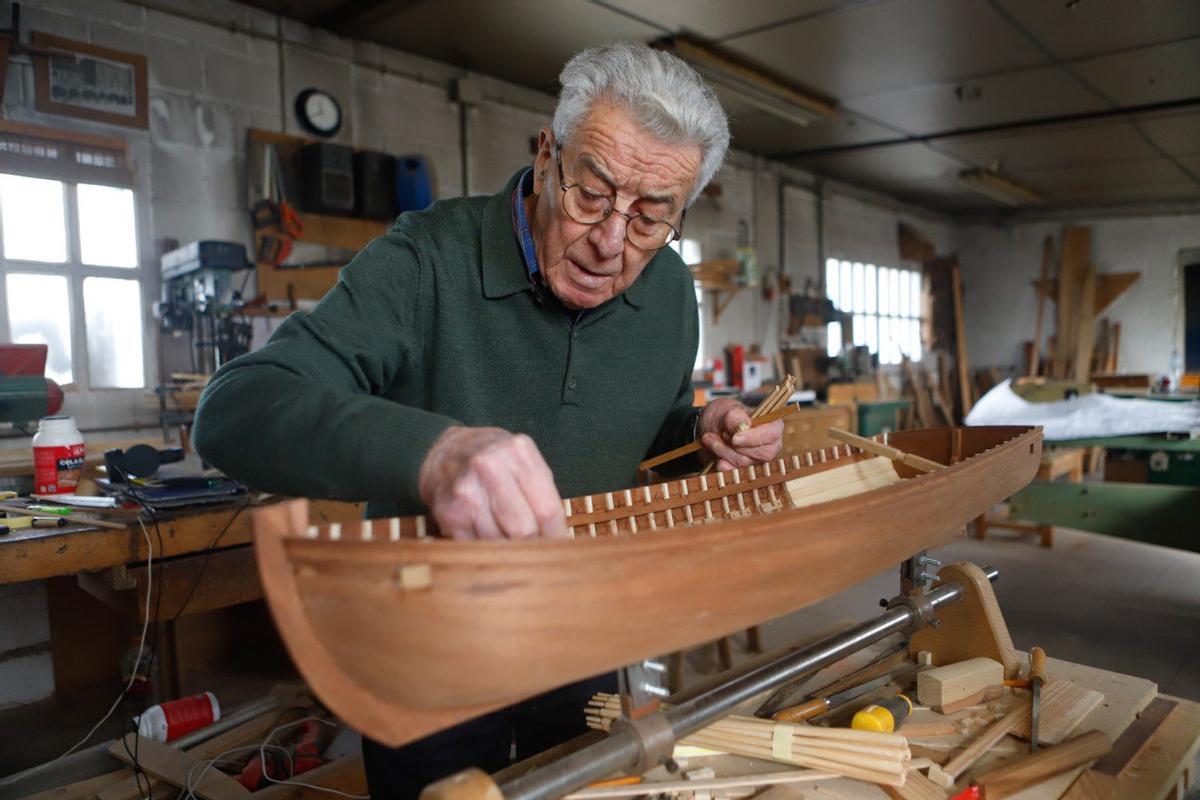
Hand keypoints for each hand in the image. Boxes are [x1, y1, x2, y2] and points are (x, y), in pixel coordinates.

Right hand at [418, 426, 568, 539]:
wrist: (447, 452)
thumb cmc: (498, 462)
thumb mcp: (527, 464)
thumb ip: (545, 497)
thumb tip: (562, 545)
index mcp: (518, 453)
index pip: (547, 510)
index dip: (557, 537)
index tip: (563, 552)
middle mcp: (489, 467)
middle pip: (523, 530)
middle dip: (534, 546)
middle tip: (538, 552)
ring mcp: (466, 491)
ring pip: (500, 543)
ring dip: (509, 550)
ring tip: (510, 539)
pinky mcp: (448, 512)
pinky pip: (477, 547)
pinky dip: (487, 550)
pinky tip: (488, 535)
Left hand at [697, 397, 783, 471]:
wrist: (710, 429)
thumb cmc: (723, 416)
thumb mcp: (725, 411)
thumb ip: (734, 417)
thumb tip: (742, 426)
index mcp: (772, 425)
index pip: (771, 434)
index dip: (754, 438)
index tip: (735, 438)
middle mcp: (770, 445)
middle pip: (761, 453)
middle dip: (735, 445)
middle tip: (721, 433)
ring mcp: (759, 460)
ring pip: (744, 463)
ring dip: (723, 451)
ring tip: (711, 438)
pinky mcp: (746, 471)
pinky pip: (736, 473)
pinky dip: (723, 466)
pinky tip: (717, 458)